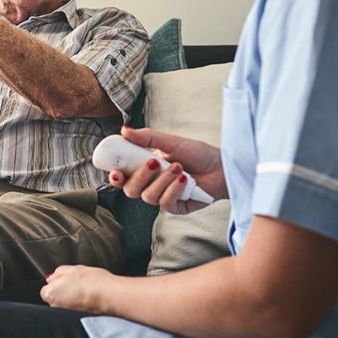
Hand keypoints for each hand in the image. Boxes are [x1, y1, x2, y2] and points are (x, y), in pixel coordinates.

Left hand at [40, 265, 111, 312]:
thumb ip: (58, 273)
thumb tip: (51, 277)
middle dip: (63, 294)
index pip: (46, 290)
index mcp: (50, 293)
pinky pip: (74, 314)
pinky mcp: (77, 321)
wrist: (109, 296)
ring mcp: (65, 316)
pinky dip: (79, 309)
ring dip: (72, 302)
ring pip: (65, 307)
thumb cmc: (93, 282)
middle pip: (55, 299)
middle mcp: (55, 307)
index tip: (66, 282)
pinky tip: (88, 302)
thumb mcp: (73, 269)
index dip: (57, 285)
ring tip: (85, 295)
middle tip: (77, 287)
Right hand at [111, 126, 227, 213]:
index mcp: (145, 169)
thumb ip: (147, 138)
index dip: (115, 177)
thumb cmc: (198, 154)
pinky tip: (184, 179)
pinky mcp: (176, 207)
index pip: (123, 177)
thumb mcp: (171, 142)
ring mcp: (163, 197)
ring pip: (148, 196)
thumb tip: (124, 130)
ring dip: (162, 181)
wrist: (222, 167)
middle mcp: (152, 184)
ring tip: (178, 167)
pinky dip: (173, 190)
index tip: (115, 171)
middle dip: (140, 176)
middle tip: (154, 162)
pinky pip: (165, 203)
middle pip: (131, 189)